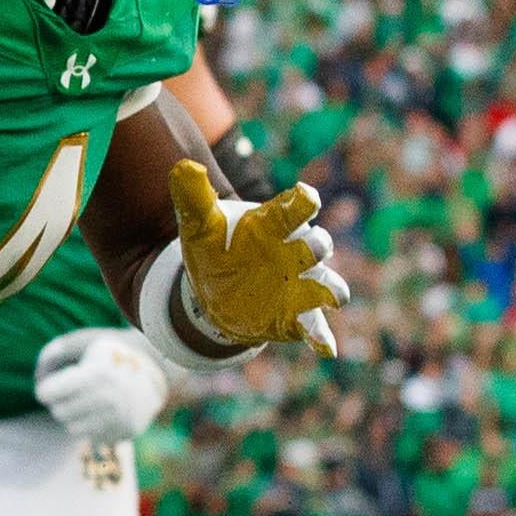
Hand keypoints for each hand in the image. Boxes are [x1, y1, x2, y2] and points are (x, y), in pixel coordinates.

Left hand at [34, 326, 168, 442]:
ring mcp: (120, 418)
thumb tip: (38, 377)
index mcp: (94, 375)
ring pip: (73, 428)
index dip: (46, 388)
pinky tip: (104, 411)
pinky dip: (93, 425)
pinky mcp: (127, 431)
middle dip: (60, 402)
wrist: (157, 365)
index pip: (47, 394)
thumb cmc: (111, 350)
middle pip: (59, 413)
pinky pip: (94, 437)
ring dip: (75, 416)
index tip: (50, 384)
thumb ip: (54, 353)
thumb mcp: (84, 341)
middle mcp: (109, 399)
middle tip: (72, 391)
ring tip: (88, 400)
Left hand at [169, 159, 345, 351]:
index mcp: (274, 225)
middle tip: (314, 244)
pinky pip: (314, 327)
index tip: (305, 196)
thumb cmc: (214, 248)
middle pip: (317, 245)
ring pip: (326, 286)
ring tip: (332, 297)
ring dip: (331, 290)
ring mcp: (300, 285)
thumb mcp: (198, 224)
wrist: (216, 288)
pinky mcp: (297, 315)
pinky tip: (326, 348)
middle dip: (318, 245)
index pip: (294, 208)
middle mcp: (294, 252)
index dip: (303, 201)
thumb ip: (193, 196)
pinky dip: (321, 337)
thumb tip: (183, 167)